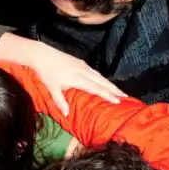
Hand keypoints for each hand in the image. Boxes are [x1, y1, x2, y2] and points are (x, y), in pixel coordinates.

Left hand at [0, 37, 122, 114]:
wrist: (43, 55)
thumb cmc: (47, 73)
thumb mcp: (52, 89)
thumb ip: (60, 102)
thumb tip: (66, 114)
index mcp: (78, 79)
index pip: (96, 88)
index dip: (108, 95)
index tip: (118, 101)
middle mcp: (84, 71)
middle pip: (102, 81)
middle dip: (114, 89)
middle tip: (126, 96)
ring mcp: (83, 66)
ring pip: (100, 76)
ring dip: (110, 83)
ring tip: (118, 91)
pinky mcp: (81, 62)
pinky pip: (95, 72)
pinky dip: (102, 78)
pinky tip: (104, 82)